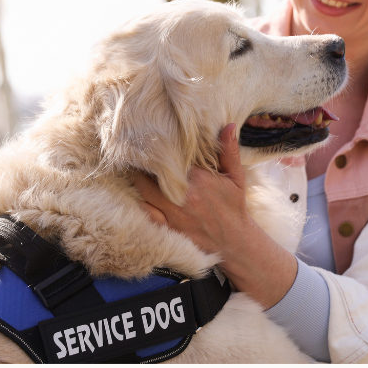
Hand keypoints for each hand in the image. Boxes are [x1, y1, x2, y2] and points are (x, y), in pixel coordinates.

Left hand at [131, 124, 297, 308]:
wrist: (235, 242)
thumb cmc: (234, 206)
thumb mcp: (236, 177)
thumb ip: (229, 151)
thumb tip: (227, 125)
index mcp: (198, 178)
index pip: (170, 156)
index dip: (157, 146)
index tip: (150, 137)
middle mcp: (183, 195)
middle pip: (151, 172)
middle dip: (142, 161)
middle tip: (135, 150)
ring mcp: (174, 213)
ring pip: (144, 191)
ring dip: (137, 179)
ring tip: (132, 168)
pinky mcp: (169, 229)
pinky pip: (146, 213)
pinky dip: (139, 202)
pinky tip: (136, 193)